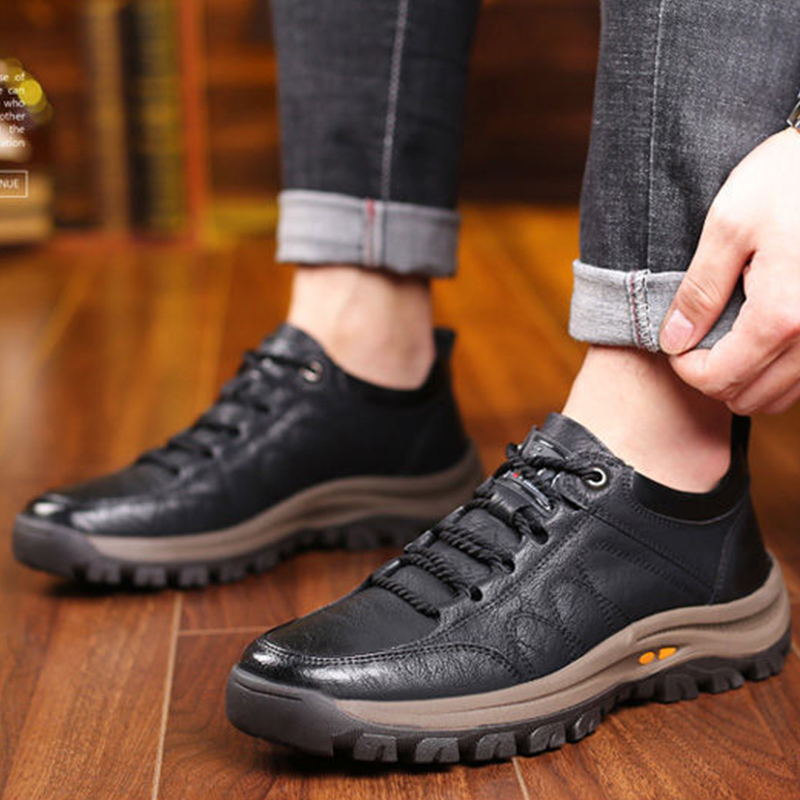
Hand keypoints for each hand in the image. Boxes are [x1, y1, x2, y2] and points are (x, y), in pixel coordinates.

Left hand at [660, 128, 799, 414]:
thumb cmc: (788, 179)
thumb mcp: (729, 225)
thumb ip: (699, 290)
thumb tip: (673, 340)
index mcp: (781, 317)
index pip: (718, 380)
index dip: (686, 369)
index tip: (676, 342)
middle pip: (749, 397)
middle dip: (713, 377)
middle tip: (698, 340)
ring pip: (781, 397)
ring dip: (746, 379)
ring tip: (726, 339)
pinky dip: (777, 372)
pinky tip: (759, 339)